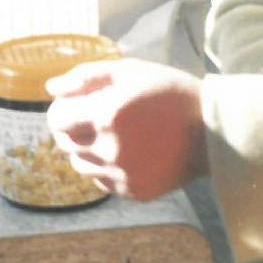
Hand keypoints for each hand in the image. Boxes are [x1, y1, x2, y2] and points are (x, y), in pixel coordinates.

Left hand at [44, 58, 206, 201]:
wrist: (211, 131)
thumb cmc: (169, 92)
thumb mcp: (128, 71)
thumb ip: (85, 77)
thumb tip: (51, 87)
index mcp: (106, 115)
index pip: (57, 120)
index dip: (59, 111)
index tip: (69, 106)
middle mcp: (110, 149)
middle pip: (65, 144)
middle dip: (70, 130)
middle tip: (87, 120)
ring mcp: (123, 174)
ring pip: (81, 166)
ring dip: (86, 150)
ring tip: (107, 136)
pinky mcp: (134, 191)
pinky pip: (103, 181)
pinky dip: (106, 168)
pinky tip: (124, 152)